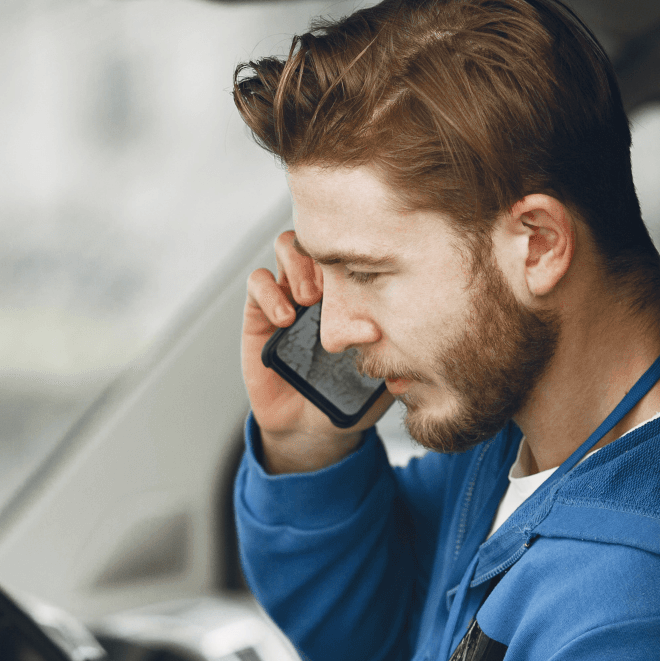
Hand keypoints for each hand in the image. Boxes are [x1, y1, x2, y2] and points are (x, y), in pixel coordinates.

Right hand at [242, 230, 392, 473]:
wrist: (312, 426)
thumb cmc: (349, 394)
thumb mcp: (381, 373)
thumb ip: (396, 356)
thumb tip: (401, 342)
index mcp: (351, 290)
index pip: (354, 246)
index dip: (359, 246)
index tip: (369, 269)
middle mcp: (320, 284)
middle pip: (319, 234)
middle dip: (326, 249)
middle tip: (334, 282)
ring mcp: (289, 294)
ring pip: (286, 247)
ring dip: (298, 265)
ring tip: (310, 298)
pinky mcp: (259, 313)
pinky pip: (258, 283)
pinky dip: (270, 293)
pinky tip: (287, 317)